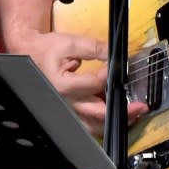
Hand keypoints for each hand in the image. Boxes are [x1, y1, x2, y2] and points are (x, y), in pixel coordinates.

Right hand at [21, 30, 147, 134]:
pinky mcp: (68, 112)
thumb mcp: (69, 43)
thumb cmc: (46, 50)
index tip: (123, 70)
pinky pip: (88, 122)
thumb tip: (115, 54)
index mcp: (62, 85)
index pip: (93, 84)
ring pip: (93, 125)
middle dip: (121, 111)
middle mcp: (64, 103)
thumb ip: (94, 48)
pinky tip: (117, 110)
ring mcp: (66, 110)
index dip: (111, 76)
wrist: (28, 56)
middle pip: (96, 113)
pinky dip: (103, 120)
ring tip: (133, 113)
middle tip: (139, 107)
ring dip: (114, 120)